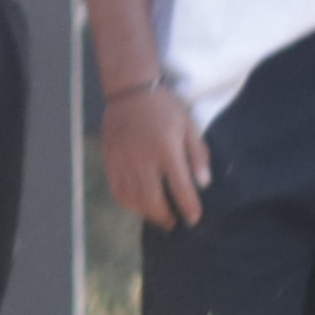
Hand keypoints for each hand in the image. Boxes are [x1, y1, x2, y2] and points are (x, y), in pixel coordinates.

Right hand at [99, 76, 209, 227]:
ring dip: (145, 212)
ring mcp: (123, 162)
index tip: (194, 219)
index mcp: (166, 150)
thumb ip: (197, 154)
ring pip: (132, 198)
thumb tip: (204, 183)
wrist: (130, 91)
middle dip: (164, 216)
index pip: (180, 187)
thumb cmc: (164, 107)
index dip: (188, 207)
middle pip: (152, 199)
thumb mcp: (189, 125)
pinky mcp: (109, 161)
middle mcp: (143, 160)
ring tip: (157, 215)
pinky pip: (116, 189)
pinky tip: (137, 204)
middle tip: (174, 223)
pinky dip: (127, 202)